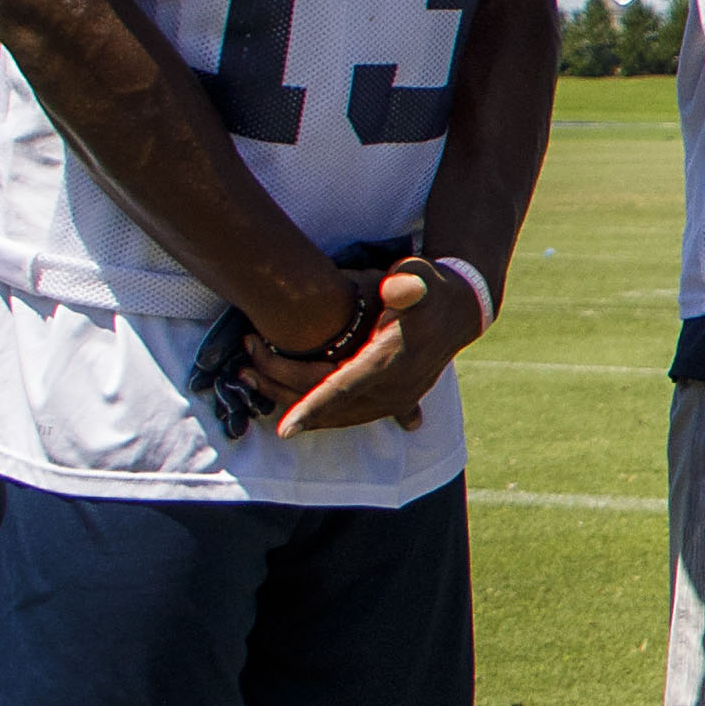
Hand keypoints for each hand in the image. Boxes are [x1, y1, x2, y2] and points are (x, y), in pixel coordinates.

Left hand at [275, 258, 483, 437]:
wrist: (460, 312)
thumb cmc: (430, 291)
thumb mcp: (421, 277)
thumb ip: (409, 282)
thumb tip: (401, 287)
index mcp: (393, 361)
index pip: (346, 389)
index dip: (314, 408)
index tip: (285, 428)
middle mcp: (394, 388)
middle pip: (331, 407)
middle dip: (284, 395)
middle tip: (244, 372)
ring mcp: (394, 400)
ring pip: (337, 416)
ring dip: (295, 405)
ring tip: (255, 383)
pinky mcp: (392, 402)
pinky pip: (349, 416)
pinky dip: (319, 413)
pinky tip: (293, 407)